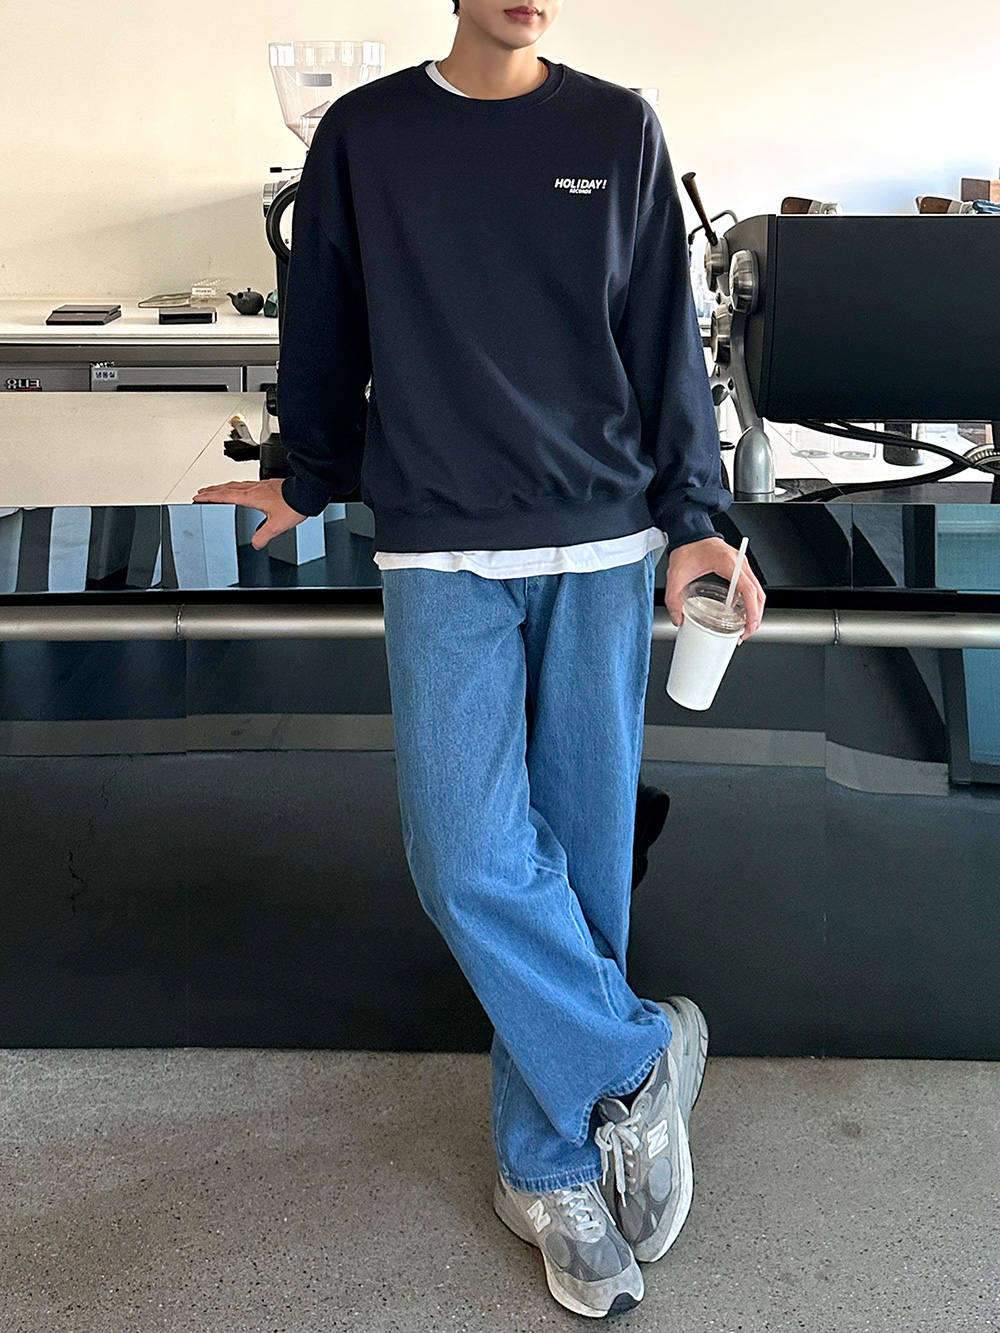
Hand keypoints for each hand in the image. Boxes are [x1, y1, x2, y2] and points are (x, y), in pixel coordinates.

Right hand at [191, 477, 308, 550]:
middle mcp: (254, 488)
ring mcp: (261, 485)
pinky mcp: (269, 485)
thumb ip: (263, 536)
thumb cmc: (294, 504)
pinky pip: (247, 485)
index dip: (209, 497)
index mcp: (251, 496)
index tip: (197, 497)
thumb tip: (255, 543)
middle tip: (202, 492)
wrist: (307, 492)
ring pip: (237, 485)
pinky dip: (238, 487)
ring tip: (217, 490)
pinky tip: (244, 491)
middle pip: (227, 487)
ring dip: (224, 487)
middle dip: (212, 490)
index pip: (224, 496)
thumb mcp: (277, 526)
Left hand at [664, 535, 765, 643]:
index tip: (748, 626)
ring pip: (757, 591)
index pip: (748, 591)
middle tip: (745, 633)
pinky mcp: (739, 567)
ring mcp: (741, 565)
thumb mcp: (675, 576)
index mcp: (728, 564)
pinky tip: (741, 613)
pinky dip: (749, 602)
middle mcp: (739, 563)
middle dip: (755, 616)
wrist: (689, 532)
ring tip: (744, 627)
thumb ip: (673, 599)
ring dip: (754, 610)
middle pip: (758, 594)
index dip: (751, 612)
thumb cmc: (687, 547)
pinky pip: (750, 587)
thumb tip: (678, 619)